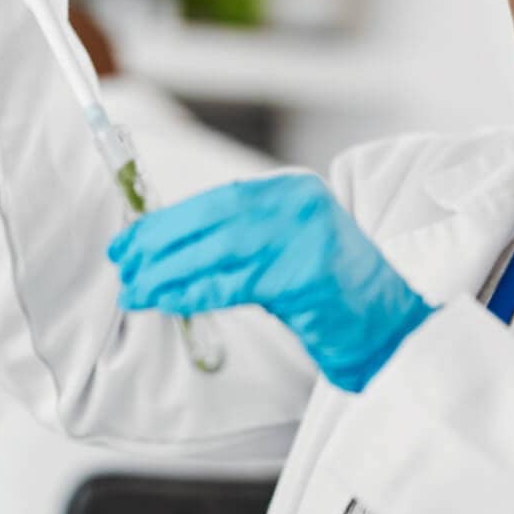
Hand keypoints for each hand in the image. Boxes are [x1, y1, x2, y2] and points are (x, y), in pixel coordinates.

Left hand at [107, 173, 434, 391]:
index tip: (130, 240)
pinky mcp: (306, 275)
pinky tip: (168, 302)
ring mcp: (306, 236)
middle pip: (213, 219)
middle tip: (123, 264)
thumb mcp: (284, 248)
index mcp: (292, 189)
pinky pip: (235, 284)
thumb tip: (165, 247)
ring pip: (219, 250)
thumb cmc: (330, 292)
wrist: (390, 324)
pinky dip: (195, 292)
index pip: (217, 200)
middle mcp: (300, 204)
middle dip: (159, 242)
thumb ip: (238, 238)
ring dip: (168, 272)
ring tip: (136, 290)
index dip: (167, 221)